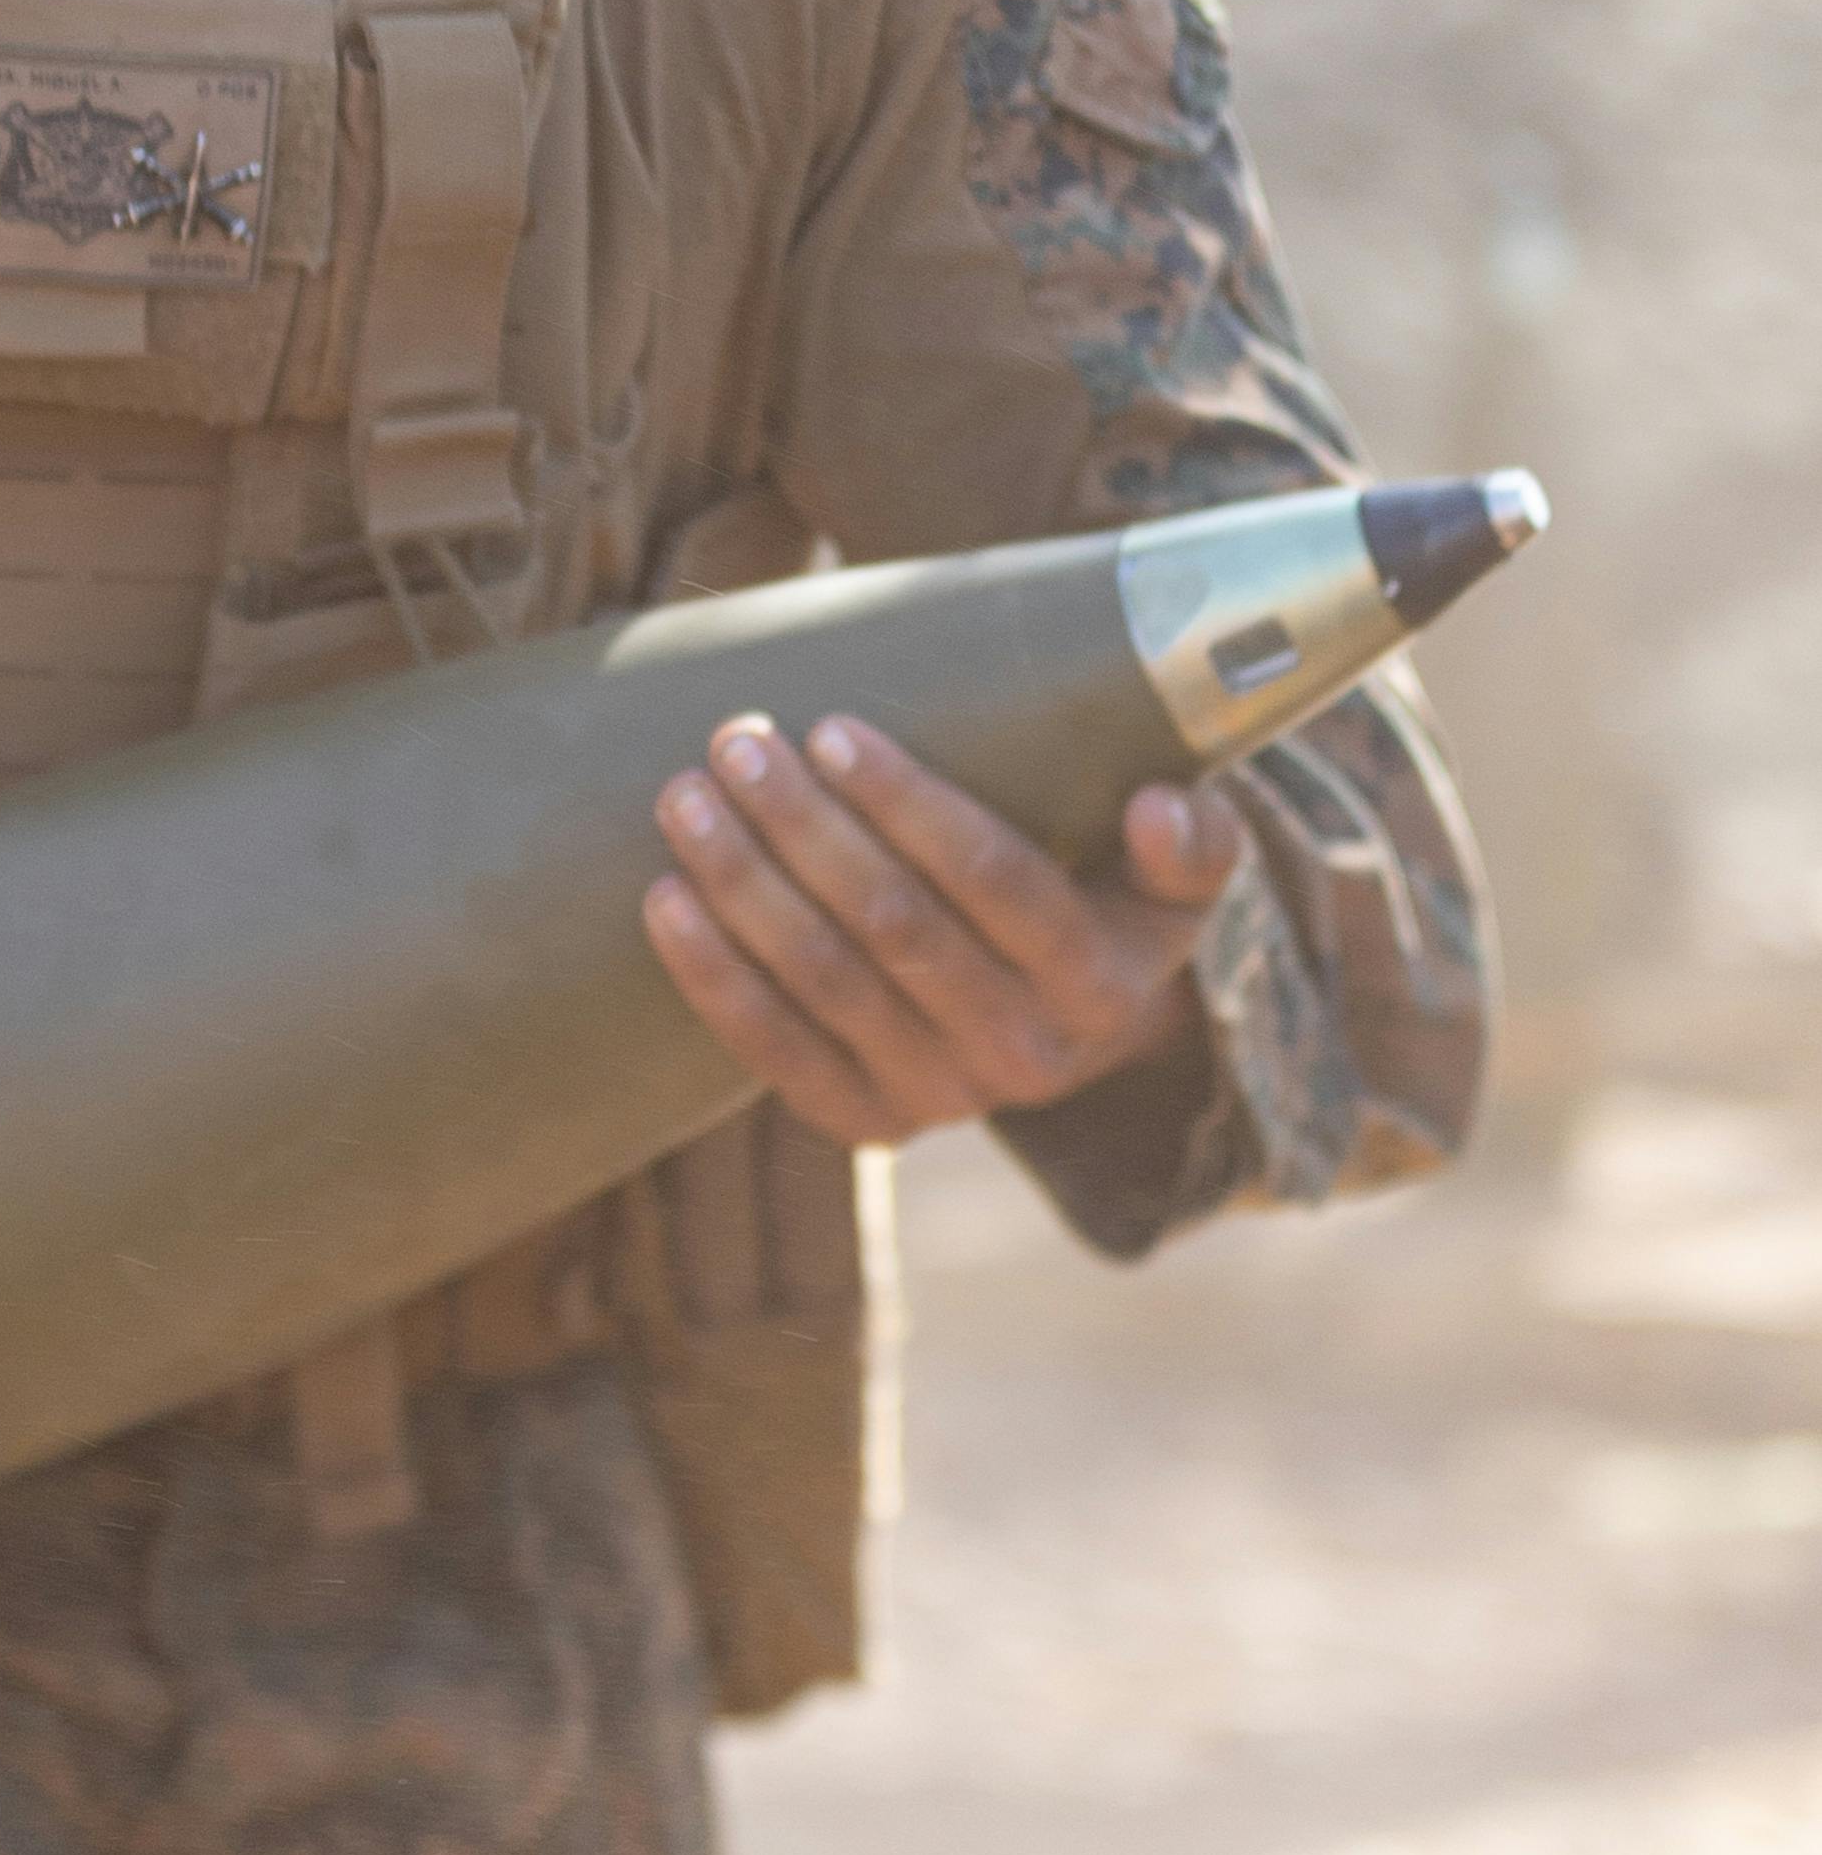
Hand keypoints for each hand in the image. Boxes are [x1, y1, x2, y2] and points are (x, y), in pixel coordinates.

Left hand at [642, 711, 1242, 1155]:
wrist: (1065, 1032)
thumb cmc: (1106, 909)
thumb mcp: (1175, 878)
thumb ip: (1191, 841)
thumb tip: (1160, 808)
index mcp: (1101, 986)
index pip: (998, 884)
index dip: (912, 807)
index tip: (836, 728)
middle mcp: (1024, 1057)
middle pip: (894, 926)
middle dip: (805, 827)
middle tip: (738, 741)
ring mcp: (938, 1100)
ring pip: (823, 980)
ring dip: (743, 885)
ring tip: (686, 797)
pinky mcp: (865, 1126)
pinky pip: (772, 1051)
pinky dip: (712, 977)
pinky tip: (665, 900)